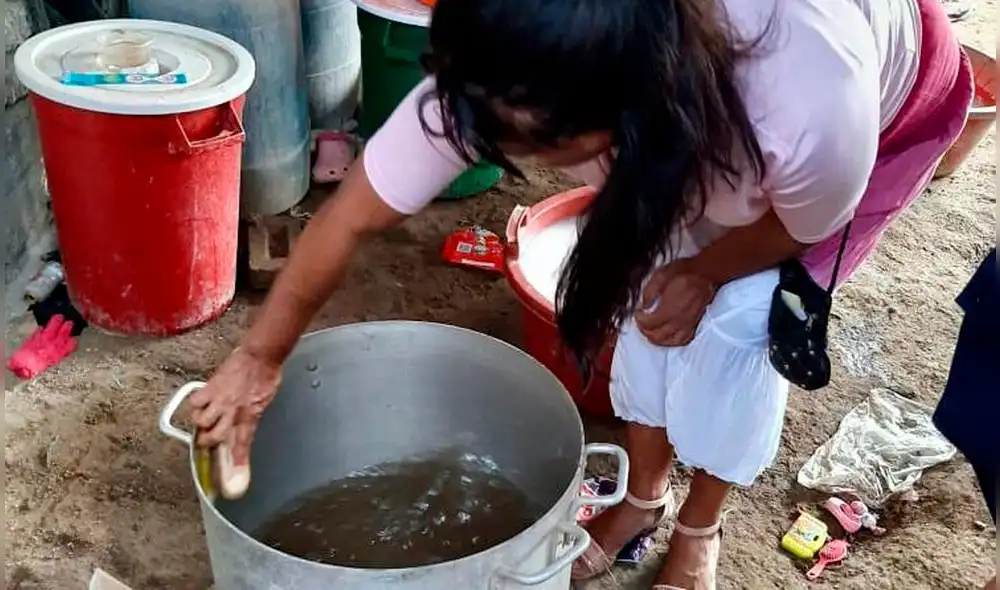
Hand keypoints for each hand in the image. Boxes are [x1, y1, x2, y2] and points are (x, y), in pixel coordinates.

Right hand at [188, 347, 281, 465]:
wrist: (261, 357)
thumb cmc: (266, 376)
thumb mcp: (264, 401)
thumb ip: (252, 414)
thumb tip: (245, 421)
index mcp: (250, 416)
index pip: (242, 443)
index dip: (237, 461)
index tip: (235, 474)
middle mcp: (233, 411)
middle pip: (213, 437)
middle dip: (208, 441)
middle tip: (207, 438)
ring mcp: (220, 400)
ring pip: (200, 421)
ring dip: (201, 422)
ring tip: (204, 417)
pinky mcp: (211, 387)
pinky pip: (195, 401)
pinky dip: (195, 403)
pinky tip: (201, 401)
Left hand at [634, 259, 716, 346]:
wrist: (705, 273)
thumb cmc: (684, 272)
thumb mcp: (660, 275)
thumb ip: (649, 292)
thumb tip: (643, 306)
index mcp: (670, 307)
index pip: (649, 323)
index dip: (639, 319)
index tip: (638, 312)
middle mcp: (679, 319)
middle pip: (657, 335)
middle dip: (645, 331)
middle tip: (641, 323)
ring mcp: (688, 323)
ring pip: (669, 341)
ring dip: (656, 339)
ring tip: (650, 331)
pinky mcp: (694, 324)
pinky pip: (683, 340)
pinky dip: (672, 342)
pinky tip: (666, 337)